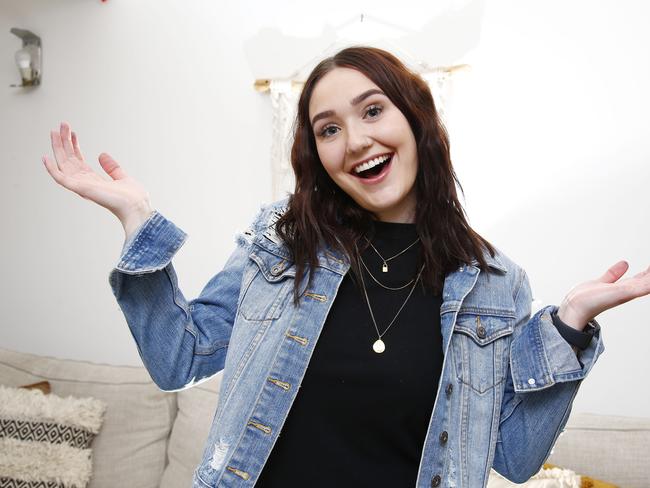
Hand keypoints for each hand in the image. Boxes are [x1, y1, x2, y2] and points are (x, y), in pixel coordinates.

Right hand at [43, 122, 152, 237]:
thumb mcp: (122, 177)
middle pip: (69, 159)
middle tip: (62, 125)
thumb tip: (102, 155)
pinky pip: (61, 179)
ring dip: (57, 147)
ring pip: (63, 164)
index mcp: (94, 181)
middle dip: (65, 142)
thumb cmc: (132, 198)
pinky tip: (45, 157)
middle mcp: (85, 183)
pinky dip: (51, 169)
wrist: (137, 207)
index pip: (78, 161)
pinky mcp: (80, 189)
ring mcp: (82, 186)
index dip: (74, 146)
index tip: (73, 132)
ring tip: (54, 131)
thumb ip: (112, 167)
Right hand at [558, 260, 649, 329]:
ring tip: (649, 264)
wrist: (575, 307)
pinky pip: (616, 273)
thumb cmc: (595, 303)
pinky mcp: (605, 283)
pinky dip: (622, 268)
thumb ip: (638, 285)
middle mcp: (629, 288)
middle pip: (648, 277)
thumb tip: (647, 277)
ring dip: (645, 270)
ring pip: (636, 276)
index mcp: (634, 290)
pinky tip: (625, 264)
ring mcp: (617, 286)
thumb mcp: (620, 292)